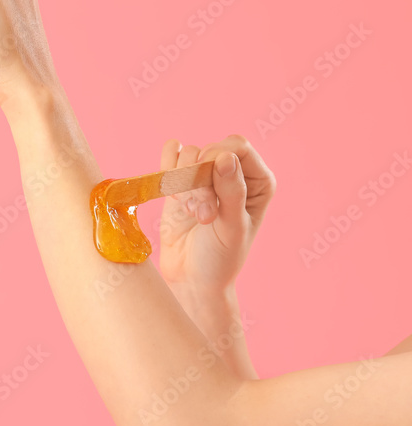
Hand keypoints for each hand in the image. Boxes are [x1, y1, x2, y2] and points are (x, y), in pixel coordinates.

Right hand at [158, 135, 276, 295]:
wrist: (191, 278)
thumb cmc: (220, 259)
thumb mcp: (232, 228)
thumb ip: (232, 192)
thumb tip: (225, 157)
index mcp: (258, 181)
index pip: (238, 147)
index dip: (218, 159)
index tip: (207, 188)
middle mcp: (233, 174)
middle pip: (210, 150)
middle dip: (199, 179)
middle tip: (201, 214)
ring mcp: (206, 176)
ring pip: (189, 154)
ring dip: (183, 183)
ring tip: (191, 212)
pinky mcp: (181, 181)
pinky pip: (171, 156)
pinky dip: (167, 171)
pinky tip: (174, 197)